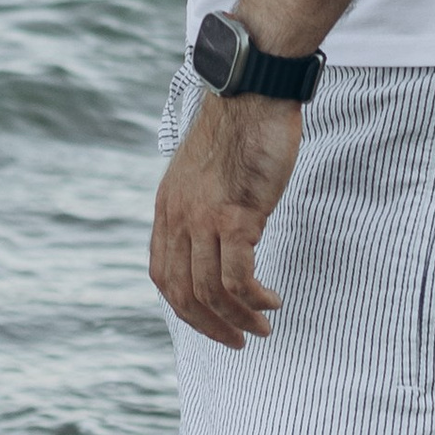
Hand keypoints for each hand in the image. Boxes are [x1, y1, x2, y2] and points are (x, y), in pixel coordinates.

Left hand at [149, 90, 300, 346]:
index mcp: (167, 209)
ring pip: (211, 291)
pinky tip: (272, 300)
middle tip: (238, 341)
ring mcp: (204, 219)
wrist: (252, 93)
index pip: (162, 274)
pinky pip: (239, 277)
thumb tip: (221, 240)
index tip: (211, 323)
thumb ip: (203, 207)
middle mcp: (178, 218)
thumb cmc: (239, 129)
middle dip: (209, 326)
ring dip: (238, 318)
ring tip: (263, 327)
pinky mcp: (236, 216)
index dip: (184, 308)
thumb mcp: (205, 174)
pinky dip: (254, 298)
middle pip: (182, 293)